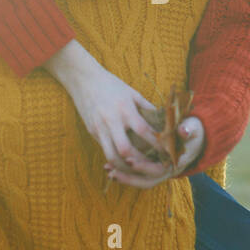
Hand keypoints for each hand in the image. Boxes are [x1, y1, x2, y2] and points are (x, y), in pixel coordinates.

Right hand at [44, 40, 168, 177]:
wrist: (83, 80)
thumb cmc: (111, 84)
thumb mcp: (131, 93)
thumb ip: (147, 107)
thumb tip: (162, 120)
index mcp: (125, 109)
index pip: (143, 131)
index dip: (156, 144)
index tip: (166, 152)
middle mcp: (111, 121)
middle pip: (125, 150)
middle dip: (140, 162)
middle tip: (152, 167)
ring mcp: (99, 128)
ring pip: (111, 156)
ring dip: (125, 167)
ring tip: (138, 169)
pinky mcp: (92, 132)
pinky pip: (104, 150)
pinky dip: (115, 159)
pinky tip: (124, 162)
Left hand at [105, 116, 204, 189]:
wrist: (196, 137)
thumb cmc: (193, 130)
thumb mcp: (193, 127)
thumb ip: (189, 129)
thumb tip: (184, 131)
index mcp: (176, 163)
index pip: (157, 170)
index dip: (143, 167)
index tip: (129, 160)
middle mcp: (168, 171)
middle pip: (146, 181)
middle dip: (128, 177)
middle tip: (112, 170)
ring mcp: (160, 172)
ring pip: (140, 181)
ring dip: (124, 177)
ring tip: (108, 170)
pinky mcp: (152, 169)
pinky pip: (137, 176)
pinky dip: (124, 173)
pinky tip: (110, 167)